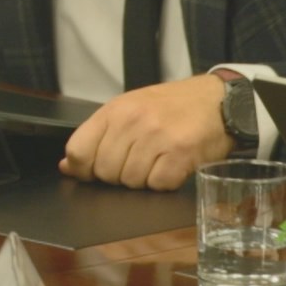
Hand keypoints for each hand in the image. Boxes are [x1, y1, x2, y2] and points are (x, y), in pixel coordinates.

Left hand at [60, 73, 235, 189]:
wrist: (217, 100)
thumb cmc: (171, 107)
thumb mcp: (129, 110)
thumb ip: (97, 136)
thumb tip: (67, 167)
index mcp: (114, 110)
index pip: (78, 150)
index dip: (83, 168)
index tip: (93, 171)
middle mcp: (132, 121)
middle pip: (105, 172)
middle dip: (119, 175)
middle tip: (137, 161)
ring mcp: (156, 137)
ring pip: (131, 182)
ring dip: (144, 179)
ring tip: (157, 160)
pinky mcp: (180, 154)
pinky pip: (158, 185)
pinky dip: (165, 182)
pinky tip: (172, 165)